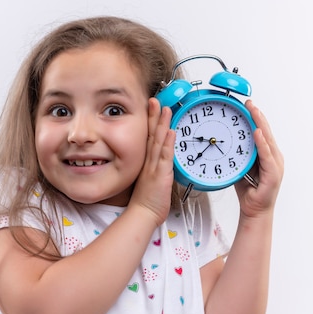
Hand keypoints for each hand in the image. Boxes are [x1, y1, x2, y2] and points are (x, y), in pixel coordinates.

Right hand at [129, 98, 175, 226]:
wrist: (142, 213)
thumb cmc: (147, 199)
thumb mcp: (150, 179)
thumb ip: (154, 166)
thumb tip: (160, 158)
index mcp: (146, 161)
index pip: (148, 138)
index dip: (150, 122)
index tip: (151, 108)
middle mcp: (149, 161)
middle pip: (151, 135)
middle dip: (153, 117)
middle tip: (155, 100)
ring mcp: (154, 167)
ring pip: (158, 142)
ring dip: (161, 125)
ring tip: (164, 109)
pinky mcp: (160, 175)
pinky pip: (165, 156)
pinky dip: (168, 144)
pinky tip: (170, 132)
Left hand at [234, 100, 283, 217]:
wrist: (254, 210)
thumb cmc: (249, 190)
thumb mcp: (240, 167)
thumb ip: (238, 154)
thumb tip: (224, 143)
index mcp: (266, 154)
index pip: (261, 132)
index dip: (255, 117)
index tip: (247, 105)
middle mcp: (273, 157)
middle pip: (266, 132)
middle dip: (258, 116)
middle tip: (249, 103)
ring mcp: (275, 164)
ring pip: (268, 140)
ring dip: (261, 124)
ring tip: (254, 112)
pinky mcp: (273, 173)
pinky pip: (267, 155)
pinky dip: (262, 144)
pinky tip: (258, 134)